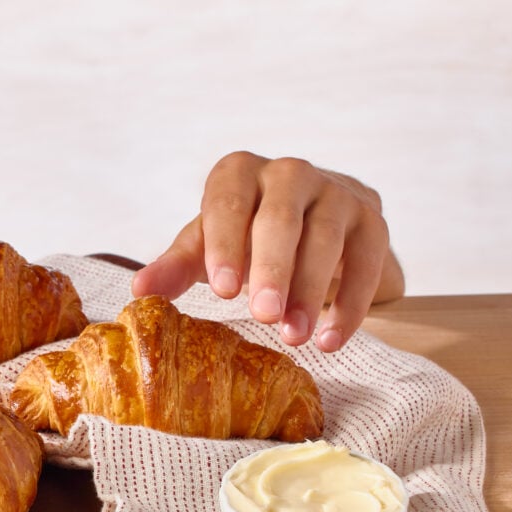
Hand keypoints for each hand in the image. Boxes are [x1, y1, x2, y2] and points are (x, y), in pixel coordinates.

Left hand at [131, 151, 404, 352]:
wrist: (311, 226)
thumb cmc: (245, 236)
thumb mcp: (207, 247)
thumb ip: (176, 266)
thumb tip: (140, 292)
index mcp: (238, 173)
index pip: (227, 203)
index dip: (225, 245)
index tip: (222, 291)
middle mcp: (288, 173)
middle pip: (280, 219)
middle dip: (272, 270)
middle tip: (263, 316)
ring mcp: (335, 192)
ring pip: (326, 238)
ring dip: (310, 291)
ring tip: (294, 336)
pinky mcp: (372, 218)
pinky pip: (368, 260)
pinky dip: (351, 303)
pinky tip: (330, 339)